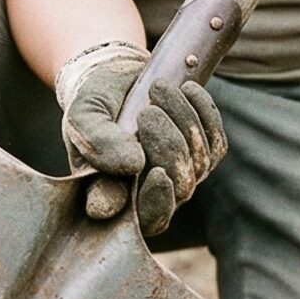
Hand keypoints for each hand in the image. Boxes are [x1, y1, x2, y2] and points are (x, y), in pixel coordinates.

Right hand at [56, 42, 227, 238]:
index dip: (157, 203)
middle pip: (180, 187)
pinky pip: (216, 141)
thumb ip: (97, 141)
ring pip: (199, 162)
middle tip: (147, 111)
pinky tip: (185, 90)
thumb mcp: (83, 115)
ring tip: (157, 89)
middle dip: (169, 145)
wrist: (116, 79)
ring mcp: (180, 178)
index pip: (146, 219)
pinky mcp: (202, 156)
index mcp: (114, 197)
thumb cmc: (95, 104)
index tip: (158, 174)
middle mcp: (150, 195)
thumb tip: (134, 166)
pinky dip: (203, 111)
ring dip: (182, 119)